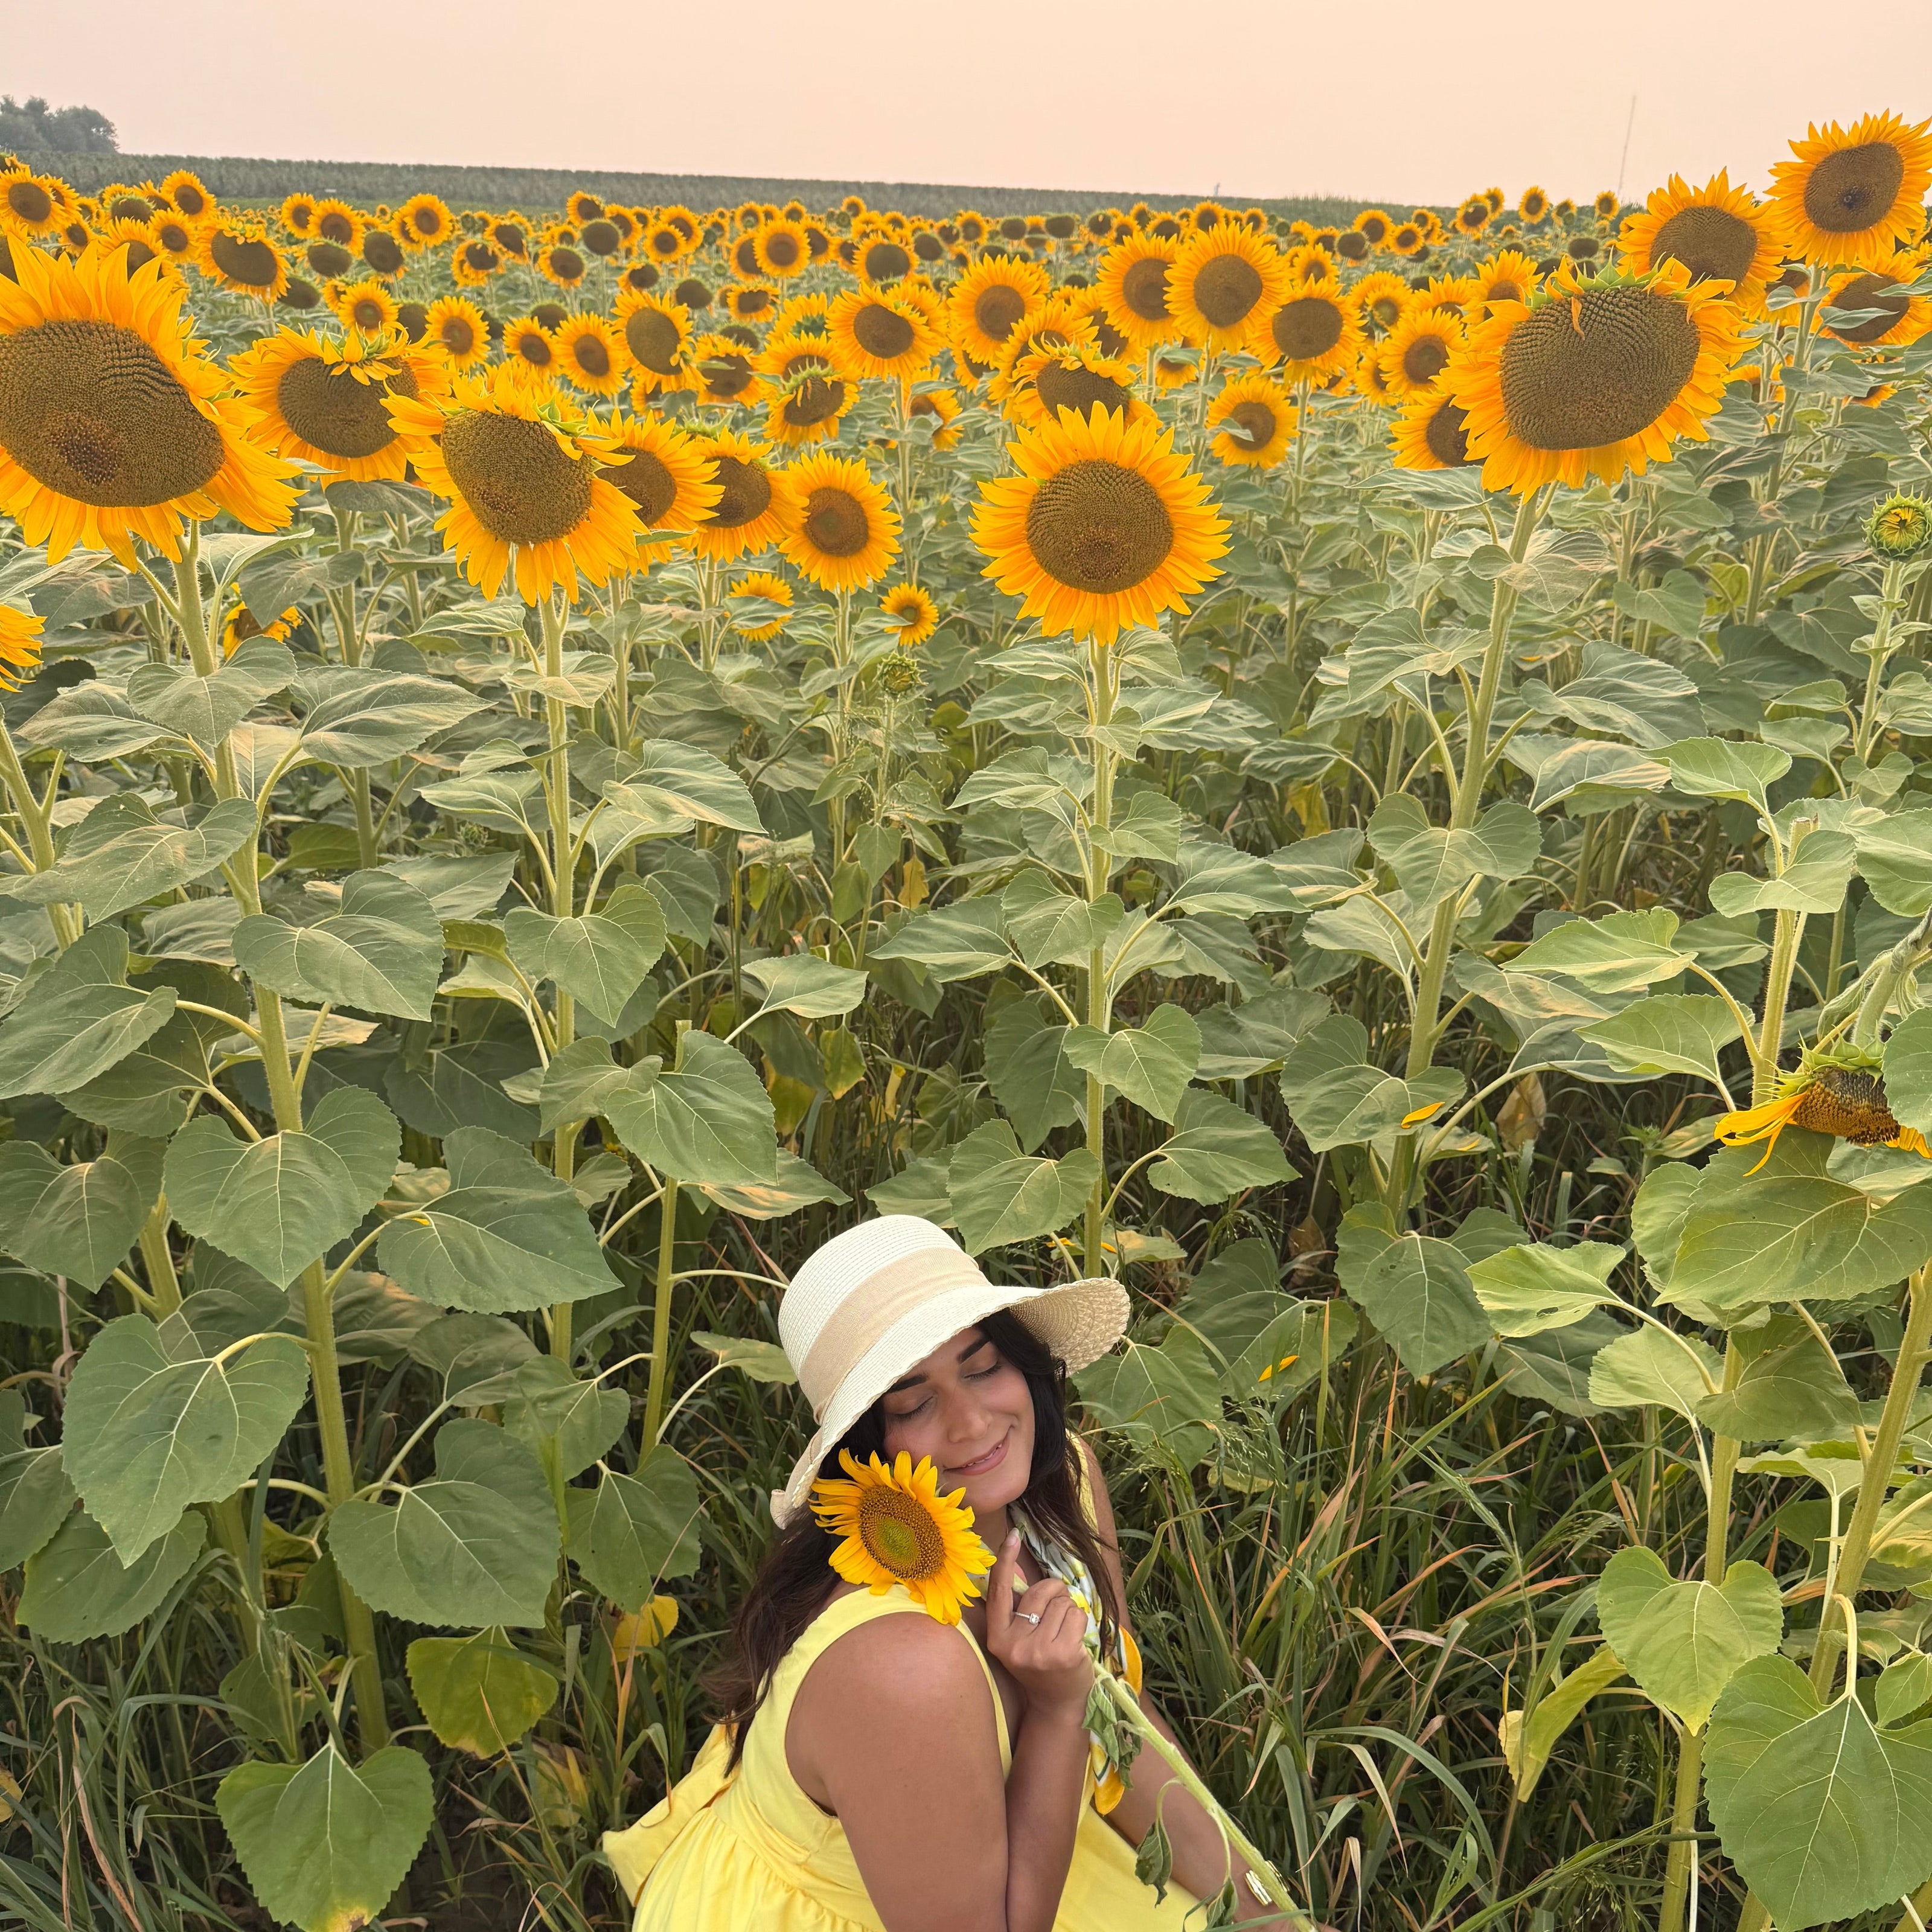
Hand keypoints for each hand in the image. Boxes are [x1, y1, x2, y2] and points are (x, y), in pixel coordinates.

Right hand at [984, 1528, 1093, 1719]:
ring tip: (1064, 1635)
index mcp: (997, 1637)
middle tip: (1055, 1616)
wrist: (1056, 1704)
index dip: (1004, 1562)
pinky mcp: (1064, 1654)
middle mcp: (1014, 1644)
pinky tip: (1075, 1642)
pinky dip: (1081, 1623)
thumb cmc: (1038, 1662)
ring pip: (1062, 1603)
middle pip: (1040, 1592)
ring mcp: (1038, 1651)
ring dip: (1069, 1612)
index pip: (999, 1592)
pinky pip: (1077, 1616)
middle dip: (1054, 1594)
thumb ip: (1015, 1603)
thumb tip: (1011, 1561)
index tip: (1012, 1535)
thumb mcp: (1019, 1636)